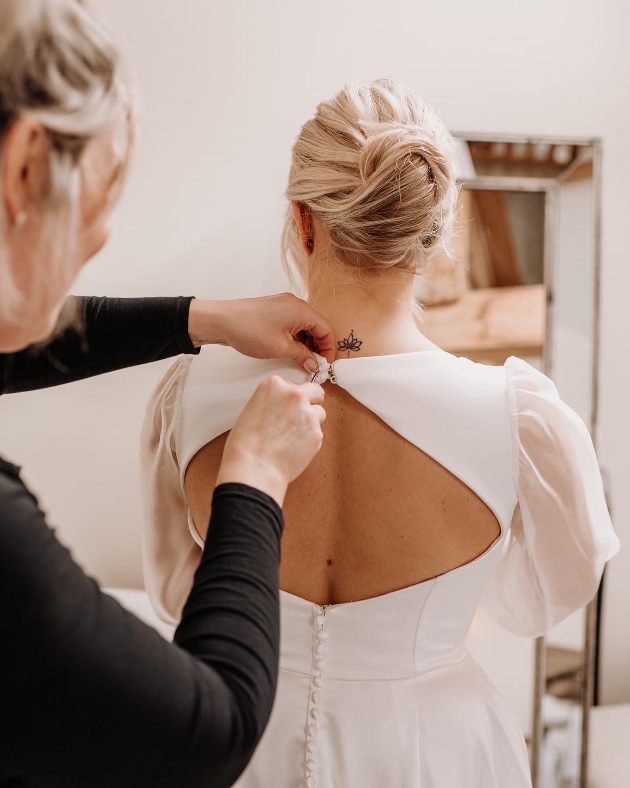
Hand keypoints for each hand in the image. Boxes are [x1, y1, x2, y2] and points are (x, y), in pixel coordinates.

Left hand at [188, 294, 335, 372]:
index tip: (325, 364)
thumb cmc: (250, 330)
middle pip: (316, 326)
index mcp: (302, 310)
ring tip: (302, 361)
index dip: (328, 348)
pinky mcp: (273, 311)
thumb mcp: (281, 348)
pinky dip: (295, 338)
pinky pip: (292, 324)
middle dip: (318, 346)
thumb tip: (314, 365)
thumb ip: (302, 356)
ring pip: (304, 326)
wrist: (221, 320)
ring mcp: (283, 306)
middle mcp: (295, 304)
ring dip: (306, 343)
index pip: (325, 329)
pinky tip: (291, 351)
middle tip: (314, 365)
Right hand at [216, 377, 325, 505]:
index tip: (286, 406)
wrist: (254, 468)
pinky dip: (309, 439)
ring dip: (311, 421)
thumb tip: (283, 408)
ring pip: (319, 413)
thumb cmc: (245, 444)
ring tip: (293, 436)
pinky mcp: (317, 434)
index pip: (293, 384)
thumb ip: (273, 402)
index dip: (290, 397)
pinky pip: (318, 433)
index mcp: (275, 385)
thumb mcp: (252, 409)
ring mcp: (309, 415)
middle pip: (315, 392)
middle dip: (310, 402)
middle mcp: (295, 396)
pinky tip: (294, 448)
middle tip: (298, 416)